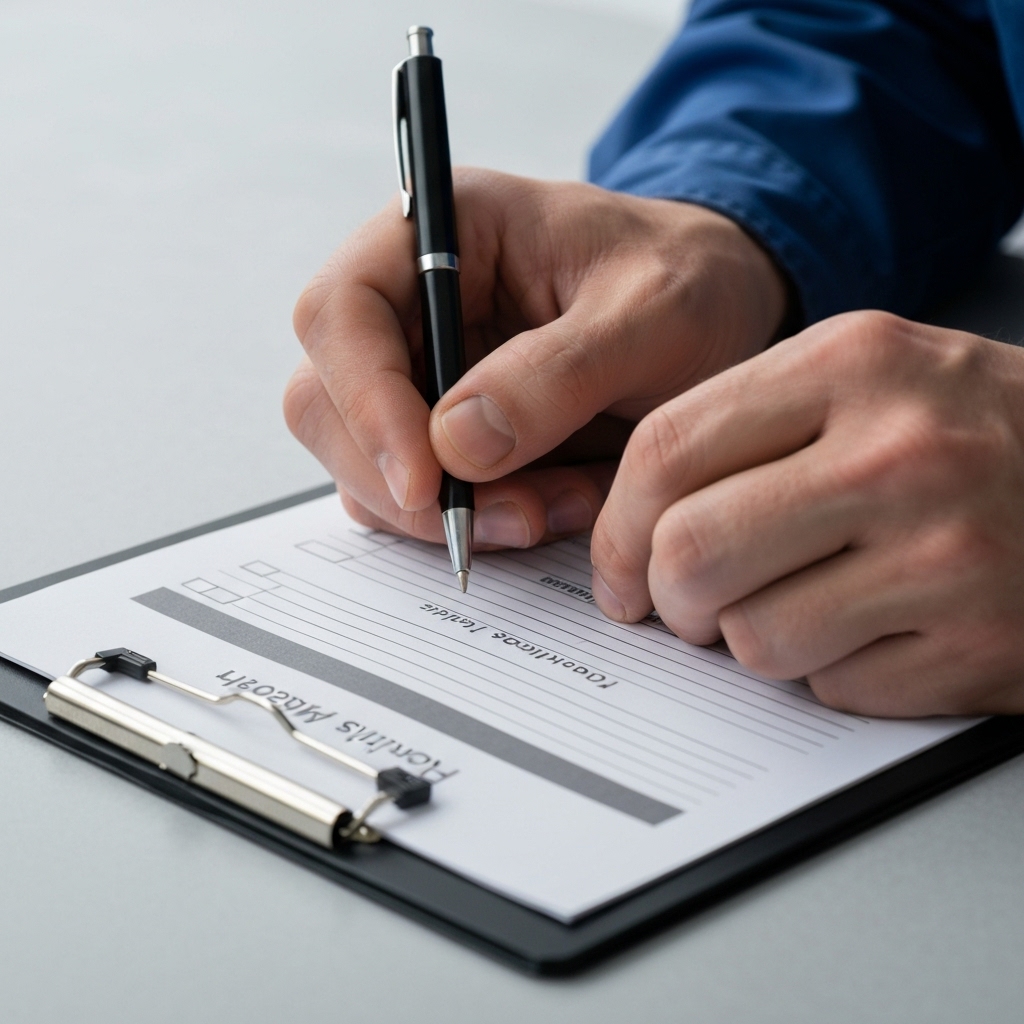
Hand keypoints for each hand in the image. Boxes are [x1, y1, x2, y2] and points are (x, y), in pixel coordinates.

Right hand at [286, 169, 784, 547]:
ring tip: (560, 508)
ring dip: (449, 512)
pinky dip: (474, 523)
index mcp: (440, 231)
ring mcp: (418, 372)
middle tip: (512, 518)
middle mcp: (409, 303)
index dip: (364, 401)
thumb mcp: (656, 312)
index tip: (427, 480)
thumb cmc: (690, 284)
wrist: (721, 316)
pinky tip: (553, 508)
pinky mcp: (440, 433)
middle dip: (407, 480)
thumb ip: (560, 370)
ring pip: (365, 465)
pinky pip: (417, 498)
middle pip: (326, 401)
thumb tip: (455, 444)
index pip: (341, 312)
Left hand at [591, 311, 1023, 715]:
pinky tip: (875, 626)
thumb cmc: (970, 429)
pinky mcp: (978, 646)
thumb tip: (626, 525)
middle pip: (690, 552)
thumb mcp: (861, 378)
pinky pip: (831, 687)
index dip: (615, 527)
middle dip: (665, 598)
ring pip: (752, 638)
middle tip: (684, 602)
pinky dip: (830, 669)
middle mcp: (899, 452)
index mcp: (851, 363)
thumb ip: (741, 429)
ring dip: (749, 638)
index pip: (666, 451)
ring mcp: (946, 554)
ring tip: (798, 604)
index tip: (617, 568)